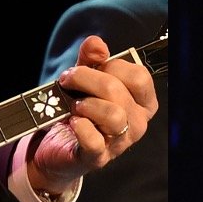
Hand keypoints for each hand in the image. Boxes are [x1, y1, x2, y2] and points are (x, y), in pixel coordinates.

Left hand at [26, 34, 159, 190]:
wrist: (59, 145)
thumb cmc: (80, 109)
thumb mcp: (86, 78)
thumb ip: (91, 58)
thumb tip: (96, 43)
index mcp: (142, 102)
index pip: (139, 76)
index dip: (112, 66)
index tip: (90, 65)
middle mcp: (138, 123)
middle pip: (118, 91)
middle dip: (86, 79)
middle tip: (68, 80)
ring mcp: (120, 143)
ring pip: (112, 115)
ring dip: (86, 104)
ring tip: (74, 105)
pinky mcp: (98, 158)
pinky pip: (94, 141)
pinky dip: (81, 127)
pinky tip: (73, 122)